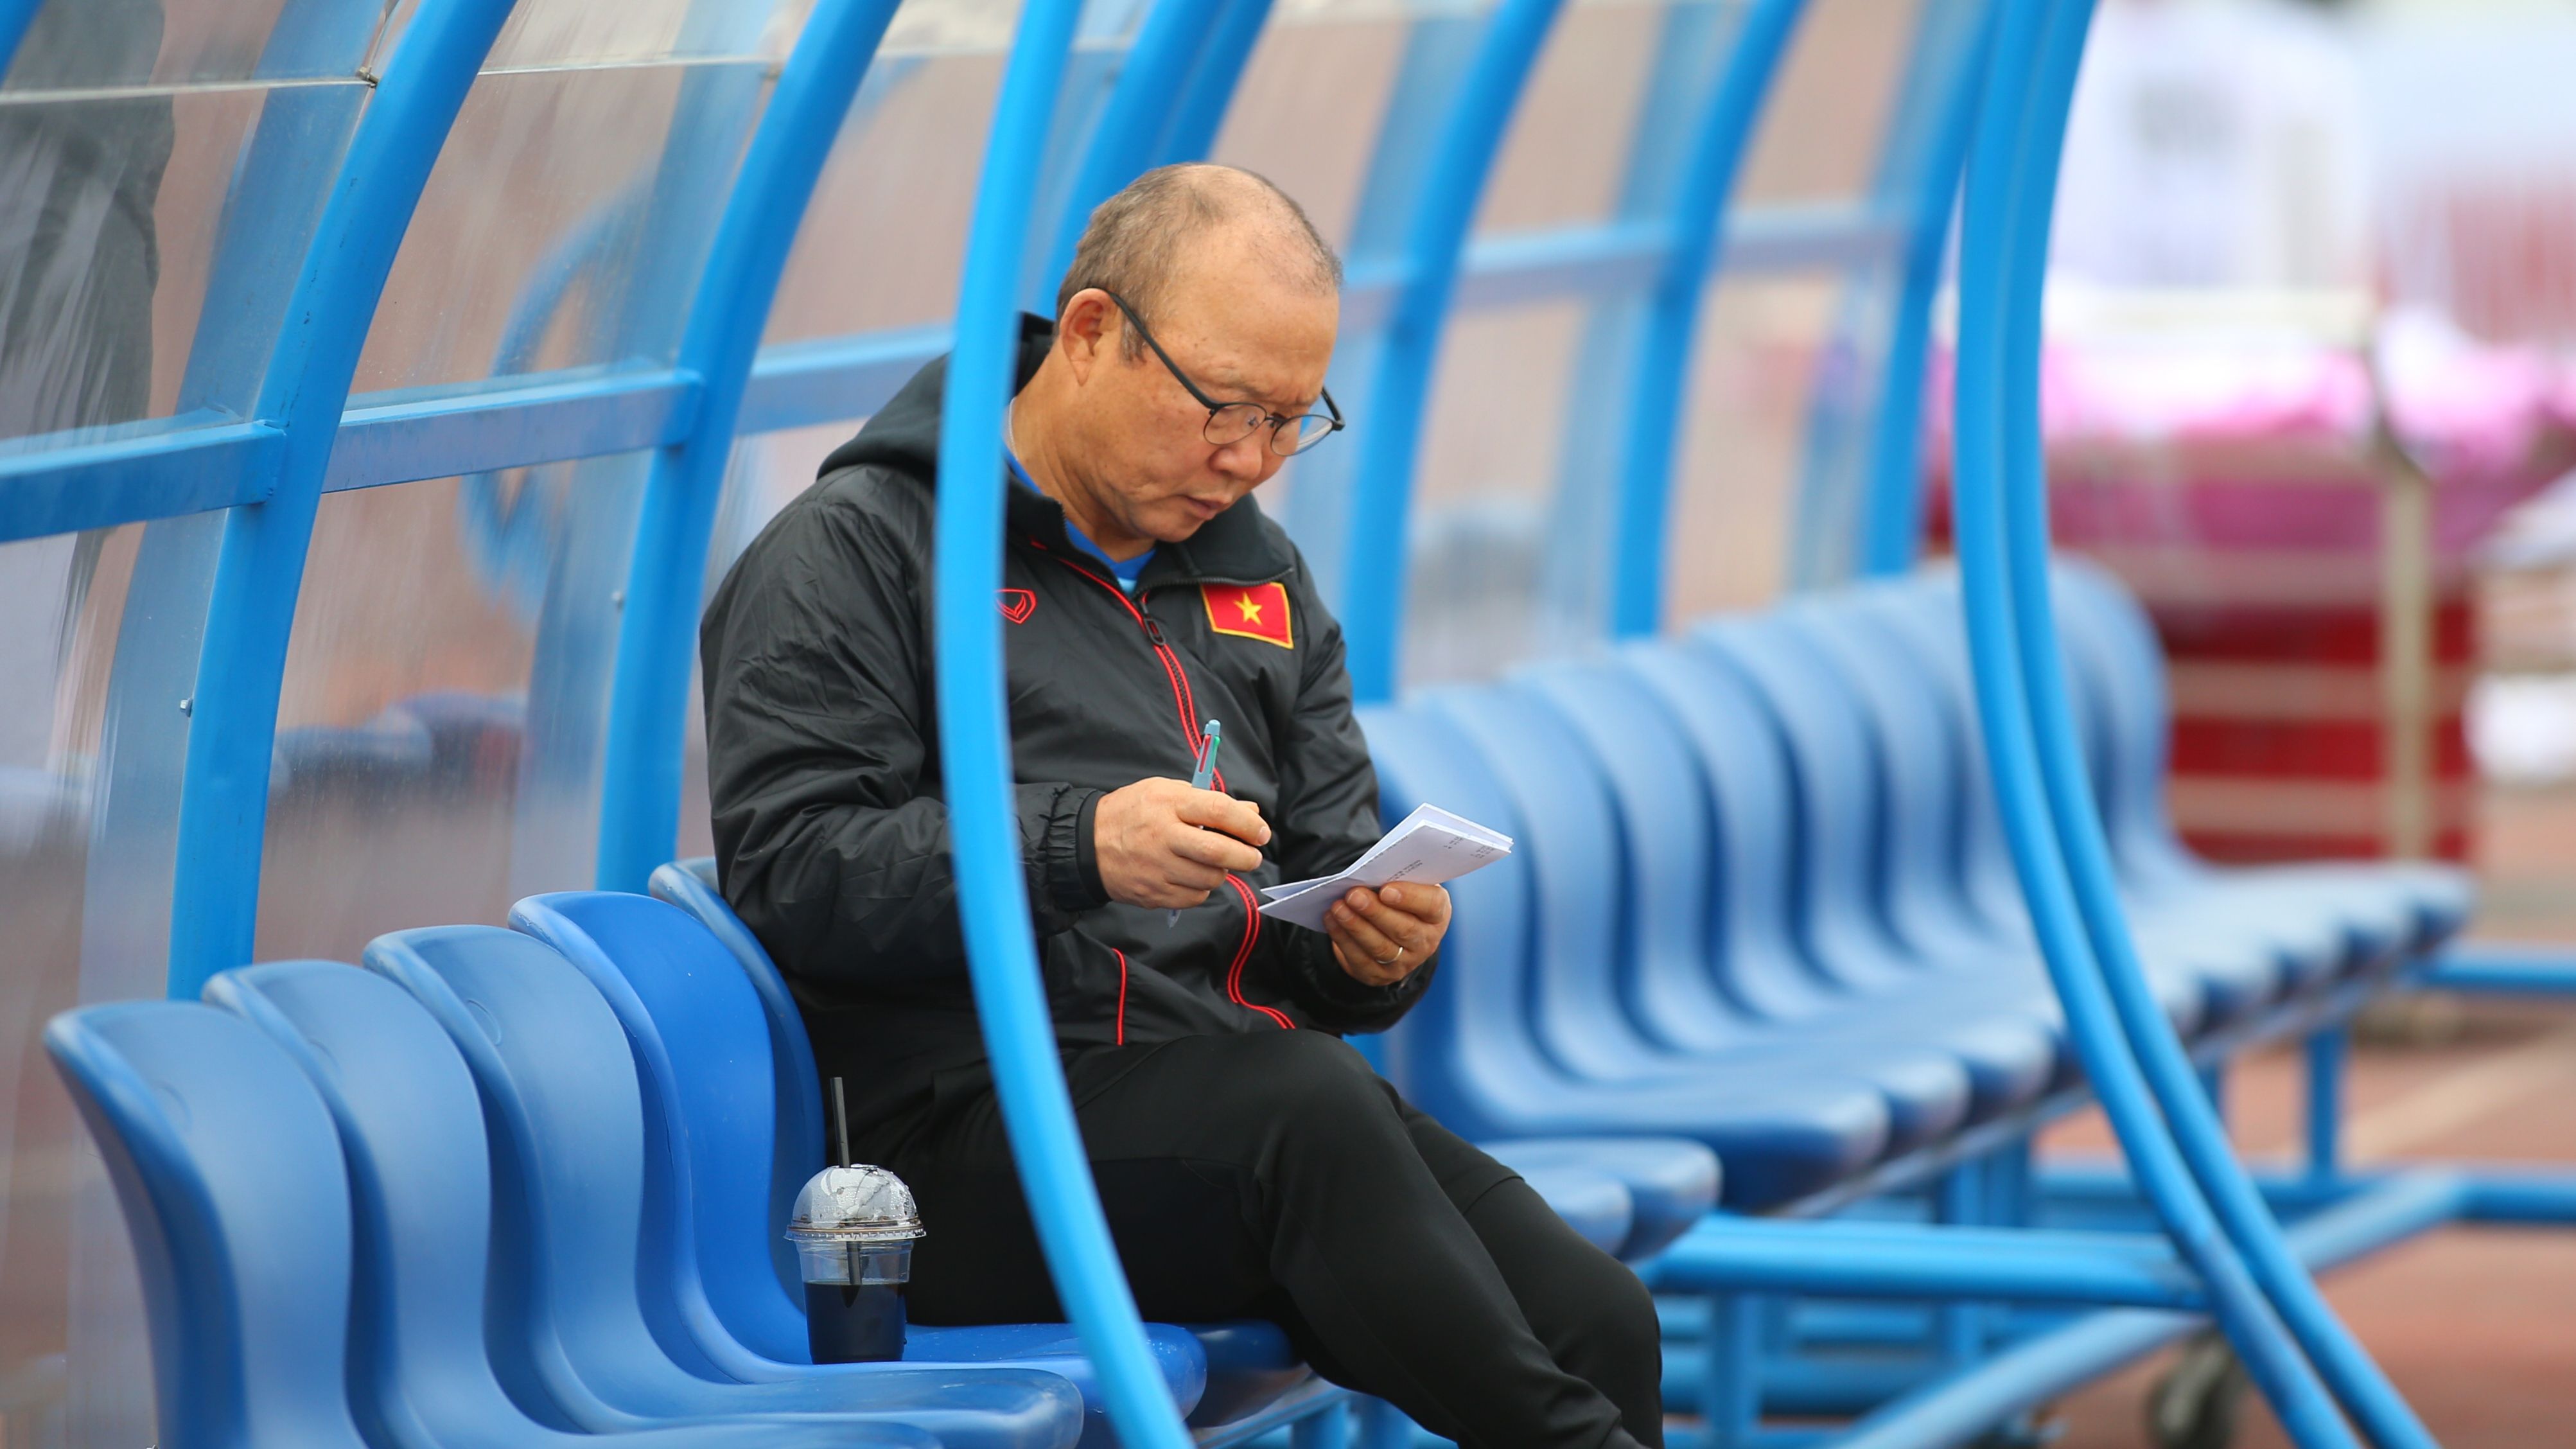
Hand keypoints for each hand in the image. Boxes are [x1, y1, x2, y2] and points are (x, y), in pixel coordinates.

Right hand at [1094, 778, 1269, 909]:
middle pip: (1218, 852)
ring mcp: (1157, 868)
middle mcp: (1163, 836)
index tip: (1261, 832)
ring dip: (1223, 873)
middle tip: (1253, 855)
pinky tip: (1192, 876)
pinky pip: (1195, 896)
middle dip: (1246, 856)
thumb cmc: (1133, 812)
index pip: (1218, 811)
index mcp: (1168, 804)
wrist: (1087, 844)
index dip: (1247, 824)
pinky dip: (1202, 888)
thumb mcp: (1166, 792)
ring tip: (1215, 863)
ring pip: (1210, 878)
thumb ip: (1208, 801)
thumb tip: (1251, 814)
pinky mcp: (1154, 893)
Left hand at [1326, 883, 1447, 987]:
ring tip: (1338, 907)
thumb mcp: (1407, 886)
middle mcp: (1425, 942)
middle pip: (1403, 929)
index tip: (1386, 890)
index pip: (1431, 906)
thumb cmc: (1399, 899)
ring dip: (1355, 925)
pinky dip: (1342, 938)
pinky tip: (1331, 919)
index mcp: (1437, 915)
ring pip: (1379, 946)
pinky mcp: (1379, 974)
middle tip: (1353, 895)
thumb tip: (1369, 875)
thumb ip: (1396, 879)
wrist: (1390, 932)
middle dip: (1375, 912)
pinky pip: (1359, 958)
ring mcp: (1404, 963)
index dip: (1410, 898)